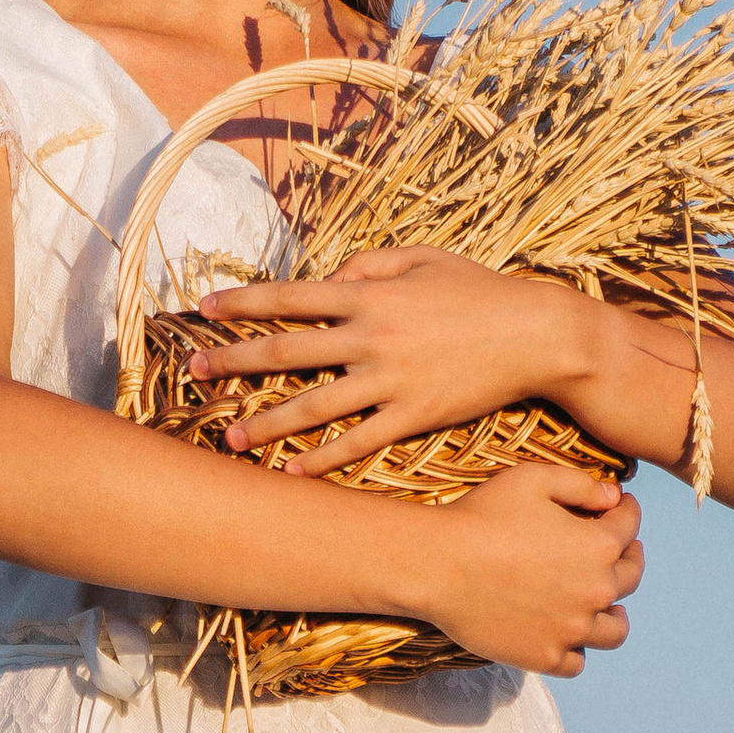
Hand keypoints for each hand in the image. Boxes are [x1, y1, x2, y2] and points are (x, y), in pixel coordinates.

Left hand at [190, 248, 574, 468]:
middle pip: (286, 352)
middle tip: (194, 371)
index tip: (205, 309)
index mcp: (371, 294)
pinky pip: (358, 443)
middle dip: (234, 361)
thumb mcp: (425, 258)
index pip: (291, 297)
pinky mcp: (413, 416)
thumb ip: (371, 262)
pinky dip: (323, 461)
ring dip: (267, 423)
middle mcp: (372, 337)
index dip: (243, 303)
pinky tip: (292, 474)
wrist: (539, 336)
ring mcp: (391, 381)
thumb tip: (330, 273)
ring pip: (313, 407)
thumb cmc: (481, 291)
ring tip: (230, 438)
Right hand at [413, 459, 644, 677]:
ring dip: (614, 614)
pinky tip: (568, 635)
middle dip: (630, 557)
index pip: (630, 526)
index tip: (622, 507)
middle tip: (623, 551)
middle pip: (630, 577)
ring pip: (614, 630)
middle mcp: (595, 591)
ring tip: (607, 608)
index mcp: (598, 545)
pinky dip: (577, 648)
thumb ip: (581, 484)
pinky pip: (576, 662)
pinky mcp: (544, 656)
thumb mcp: (533, 479)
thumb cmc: (481, 516)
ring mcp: (571, 629)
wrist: (436, 565)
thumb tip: (613, 496)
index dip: (627, 511)